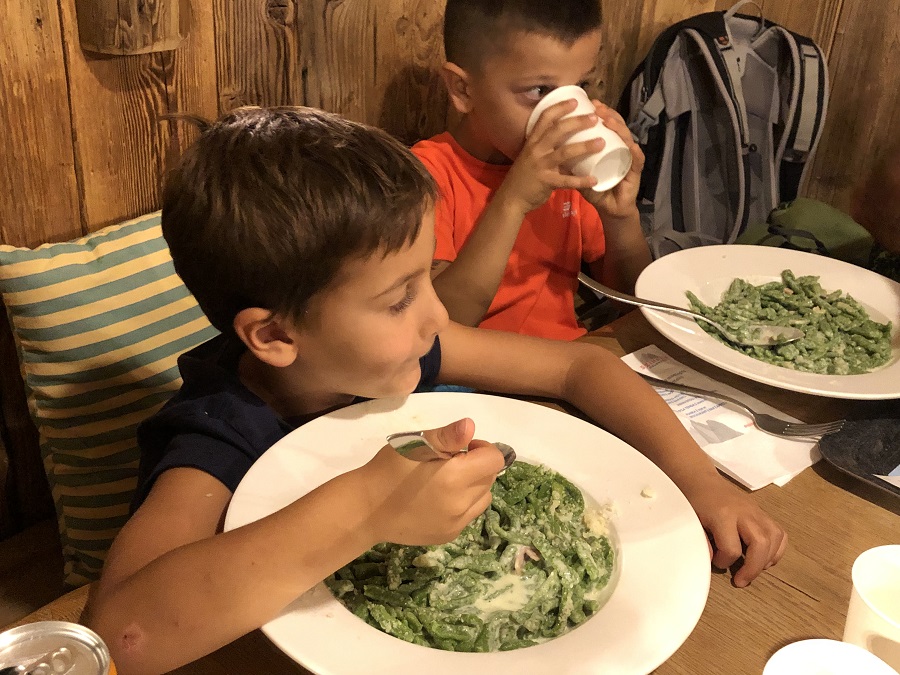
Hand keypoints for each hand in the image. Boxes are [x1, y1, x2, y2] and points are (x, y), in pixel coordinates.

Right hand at [359, 417, 504, 545]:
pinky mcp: (448, 536)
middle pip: (490, 479)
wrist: (366, 508)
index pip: (494, 460)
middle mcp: (461, 504)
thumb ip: (446, 435)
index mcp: (455, 477)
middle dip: (477, 466)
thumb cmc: (388, 470)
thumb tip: (470, 426)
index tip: (460, 448)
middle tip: (449, 462)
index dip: (481, 448)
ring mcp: (456, 523)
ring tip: (446, 481)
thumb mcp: (414, 444)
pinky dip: (463, 504)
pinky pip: (468, 515)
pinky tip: (438, 499)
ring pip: (483, 498)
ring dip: (474, 486)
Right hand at [498, 99, 605, 214]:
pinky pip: (567, 181)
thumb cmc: (524, 176)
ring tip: (601, 142)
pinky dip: (582, 180)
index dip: (560, 107)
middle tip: (595, 117)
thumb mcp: (531, 156)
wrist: (511, 199)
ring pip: (565, 152)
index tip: (575, 101)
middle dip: (577, 121)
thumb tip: (567, 137)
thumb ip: (546, 147)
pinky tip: (595, 179)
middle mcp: (536, 150)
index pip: (545, 118)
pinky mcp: (546, 182)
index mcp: (532, 142)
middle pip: (557, 130)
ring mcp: (540, 166)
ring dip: (585, 146)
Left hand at [579, 100, 644, 220]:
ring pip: (627, 138)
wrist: (609, 209)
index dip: (600, 112)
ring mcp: (629, 158)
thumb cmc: (596, 189)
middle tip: (597, 107)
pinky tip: (631, 145)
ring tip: (608, 121)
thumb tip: (552, 145)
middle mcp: (621, 148)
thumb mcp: (579, 172)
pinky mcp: (635, 173)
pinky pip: (637, 160)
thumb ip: (569, 160)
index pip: (607, 124)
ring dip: (619, 128)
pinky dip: (634, 152)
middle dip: (608, 114)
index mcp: (609, 145)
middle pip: (618, 126)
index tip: (589, 102)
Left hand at [680, 473, 786, 586]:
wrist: (701, 480)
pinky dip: (776, 549)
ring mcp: (755, 511)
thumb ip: (702, 542)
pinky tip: (765, 558)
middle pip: (760, 543)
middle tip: (742, 580)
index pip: (731, 548)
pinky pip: (780, 533)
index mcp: (723, 514)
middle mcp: (744, 512)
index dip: (724, 562)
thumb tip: (713, 561)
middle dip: (753, 568)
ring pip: (774, 538)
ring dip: (767, 560)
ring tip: (753, 570)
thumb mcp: (691, 521)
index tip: (716, 561)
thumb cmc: (694, 500)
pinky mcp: (762, 513)